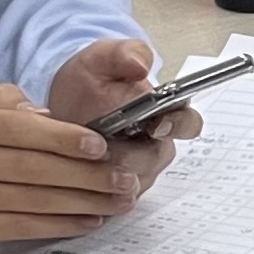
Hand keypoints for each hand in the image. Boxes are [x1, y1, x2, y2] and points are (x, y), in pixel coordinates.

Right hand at [0, 83, 148, 253]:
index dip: (64, 138)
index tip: (101, 146)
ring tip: (117, 201)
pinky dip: (56, 225)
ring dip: (80, 202)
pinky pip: (17, 226)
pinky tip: (85, 221)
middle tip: (124, 178)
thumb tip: (49, 115)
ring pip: (29, 200)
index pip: (18, 128)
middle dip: (85, 175)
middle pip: (31, 167)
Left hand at [46, 37, 198, 197]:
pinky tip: (74, 176)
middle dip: (127, 156)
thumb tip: (141, 65)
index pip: (188, 123)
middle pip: (155, 159)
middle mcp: (158, 144)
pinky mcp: (117, 190)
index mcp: (166, 111)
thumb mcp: (104, 56)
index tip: (156, 125)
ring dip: (107, 174)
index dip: (177, 125)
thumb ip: (126, 54)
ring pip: (133, 182)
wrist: (65, 98)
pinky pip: (113, 199)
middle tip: (99, 148)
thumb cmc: (91, 77)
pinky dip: (95, 191)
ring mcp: (139, 169)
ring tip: (80, 159)